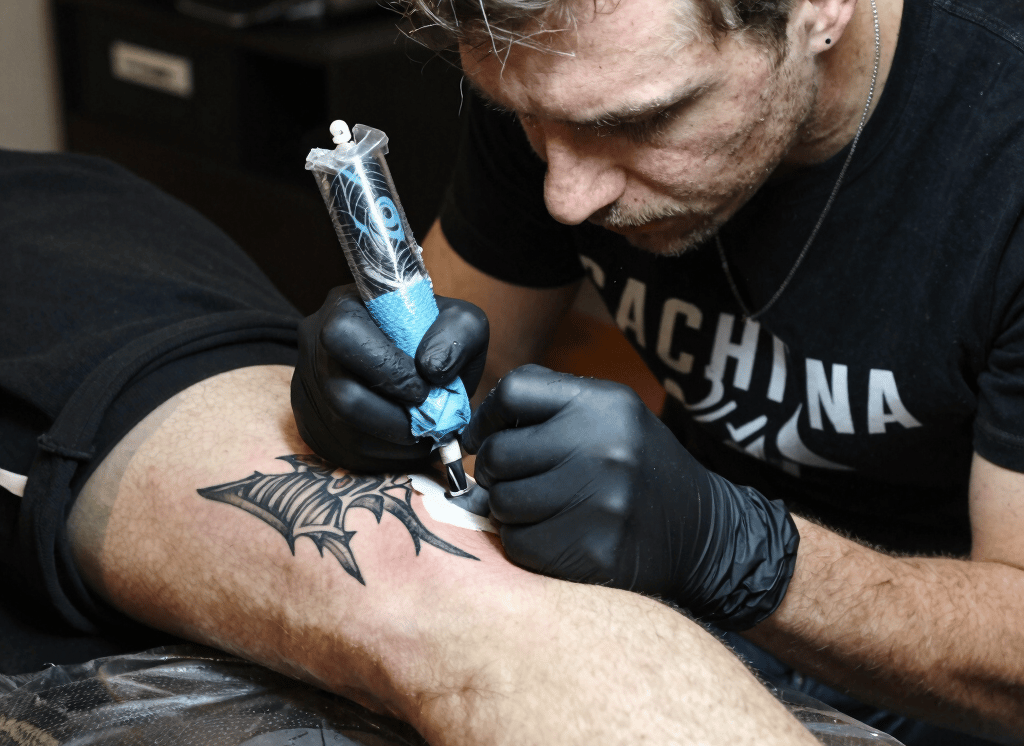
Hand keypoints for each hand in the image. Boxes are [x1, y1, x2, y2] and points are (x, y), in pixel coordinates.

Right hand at [291, 285, 487, 471]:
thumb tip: (431, 369)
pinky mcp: (311, 423)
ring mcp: (307, 386)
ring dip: (393, 443)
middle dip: (394, 418)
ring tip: (423, 436)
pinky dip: (382, 457)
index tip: (424, 388)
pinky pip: (341, 452)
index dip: (387, 369)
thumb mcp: (459, 321)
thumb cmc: (435, 338)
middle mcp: (314, 346)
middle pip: (341, 396)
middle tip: (426, 422)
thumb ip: (457, 333)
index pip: (345, 335)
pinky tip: (406, 445)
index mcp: (344, 307)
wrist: (417, 358)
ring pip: (342, 432)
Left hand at [462, 364, 798, 629]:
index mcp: (606, 405)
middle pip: (499, 452)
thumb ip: (549, 405)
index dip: (487, 416)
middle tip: (512, 479)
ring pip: (502, 502)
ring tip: (539, 508)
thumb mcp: (612, 415)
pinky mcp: (592, 552)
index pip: (515, 390)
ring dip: (508, 509)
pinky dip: (524, 542)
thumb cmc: (639, 468)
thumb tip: (473, 426)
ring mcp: (600, 503)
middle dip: (494, 470)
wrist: (701, 532)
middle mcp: (604, 449)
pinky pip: (519, 544)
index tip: (481, 436)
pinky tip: (553, 535)